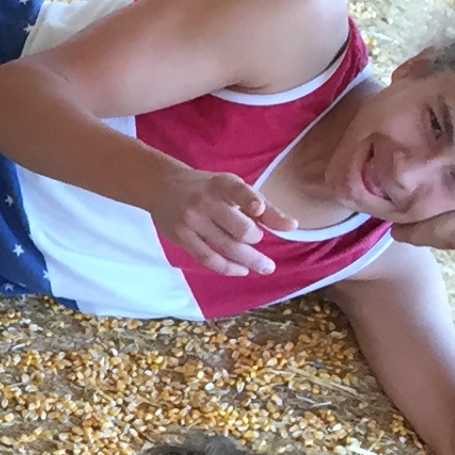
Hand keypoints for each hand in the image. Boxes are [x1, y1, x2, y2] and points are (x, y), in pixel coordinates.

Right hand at [152, 168, 274, 276]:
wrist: (162, 186)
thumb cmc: (208, 188)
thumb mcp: (234, 188)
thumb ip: (264, 207)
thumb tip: (292, 227)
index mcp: (221, 184)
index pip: (238, 191)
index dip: (249, 201)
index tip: (258, 210)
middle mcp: (205, 201)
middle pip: (238, 228)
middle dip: (255, 239)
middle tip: (260, 241)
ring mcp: (191, 221)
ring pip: (225, 247)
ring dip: (249, 260)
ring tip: (266, 267)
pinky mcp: (181, 237)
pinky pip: (208, 258)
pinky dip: (227, 267)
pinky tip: (241, 270)